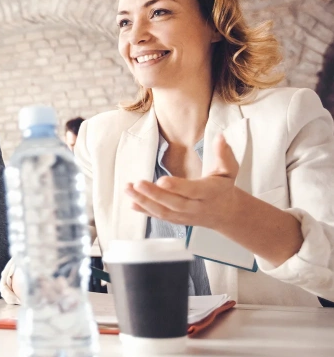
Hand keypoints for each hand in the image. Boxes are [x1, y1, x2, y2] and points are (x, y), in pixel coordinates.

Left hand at [124, 134, 240, 230]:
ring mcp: (184, 216)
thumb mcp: (229, 170)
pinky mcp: (175, 219)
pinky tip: (131, 203)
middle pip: (174, 203)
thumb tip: (220, 137)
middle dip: (154, 194)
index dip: (177, 187)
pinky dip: (144, 211)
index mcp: (209, 193)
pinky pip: (159, 217)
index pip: (192, 191)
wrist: (225, 213)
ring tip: (127, 189)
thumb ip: (224, 154)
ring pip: (163, 212)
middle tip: (137, 184)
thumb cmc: (223, 187)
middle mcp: (196, 207)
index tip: (161, 180)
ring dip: (143, 202)